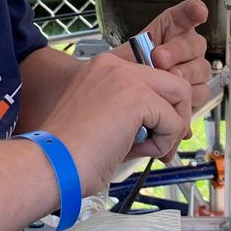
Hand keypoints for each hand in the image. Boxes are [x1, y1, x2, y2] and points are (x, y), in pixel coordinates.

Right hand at [41, 53, 193, 191]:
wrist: (50, 165)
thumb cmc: (71, 154)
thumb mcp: (106, 122)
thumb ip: (135, 115)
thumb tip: (171, 124)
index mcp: (103, 69)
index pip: (153, 79)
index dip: (162, 108)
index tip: (156, 134)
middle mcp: (114, 65)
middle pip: (173, 82)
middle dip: (177, 116)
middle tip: (165, 146)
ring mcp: (126, 78)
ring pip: (180, 94)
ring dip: (172, 128)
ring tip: (149, 150)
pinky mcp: (137, 97)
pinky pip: (173, 121)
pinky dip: (164, 143)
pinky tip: (138, 152)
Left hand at [138, 0, 212, 108]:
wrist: (128, 91)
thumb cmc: (129, 69)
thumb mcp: (127, 53)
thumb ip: (139, 49)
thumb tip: (150, 55)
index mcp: (173, 28)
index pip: (187, 13)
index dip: (194, 11)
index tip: (198, 12)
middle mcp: (188, 45)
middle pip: (194, 43)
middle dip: (176, 51)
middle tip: (159, 58)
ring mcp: (196, 66)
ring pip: (200, 68)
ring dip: (183, 74)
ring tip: (167, 78)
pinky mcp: (199, 88)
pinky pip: (202, 89)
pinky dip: (188, 93)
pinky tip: (176, 93)